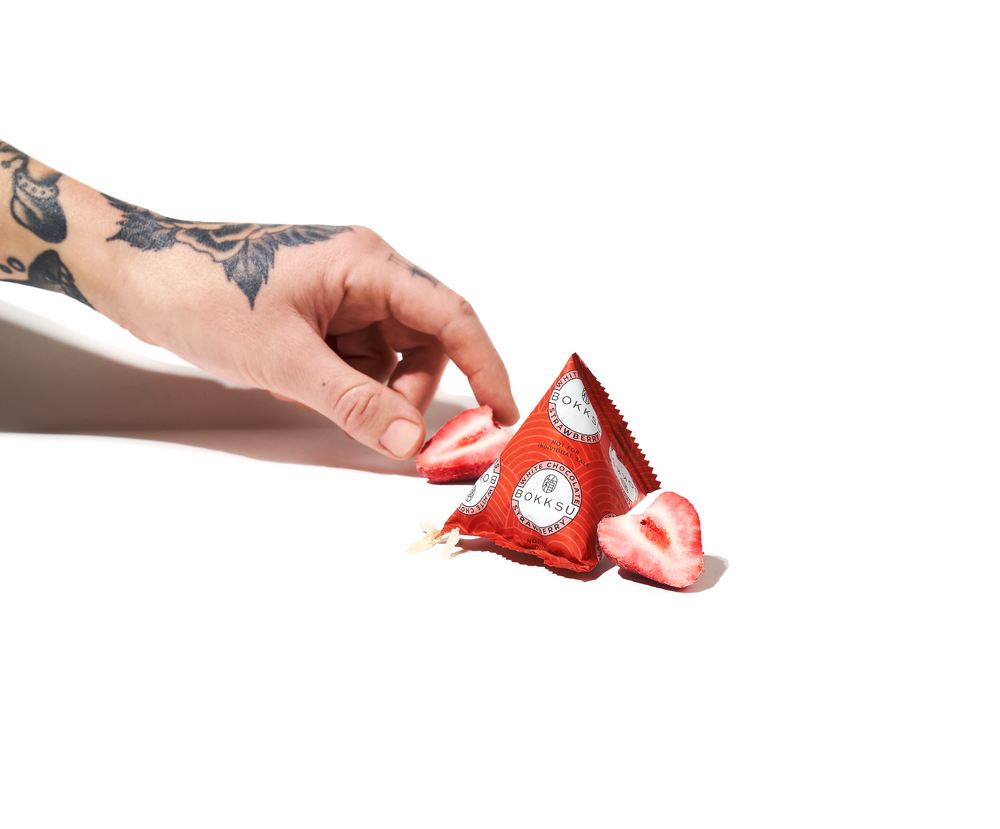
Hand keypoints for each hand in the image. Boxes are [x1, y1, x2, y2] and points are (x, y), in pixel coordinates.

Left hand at [105, 214, 518, 459]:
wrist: (138, 275)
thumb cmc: (204, 294)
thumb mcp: (285, 358)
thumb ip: (355, 402)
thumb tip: (411, 443)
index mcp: (368, 263)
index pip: (452, 316)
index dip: (486, 367)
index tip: (504, 415)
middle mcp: (366, 272)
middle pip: (426, 343)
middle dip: (409, 392)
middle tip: (386, 434)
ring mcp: (344, 293)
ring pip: (393, 356)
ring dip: (373, 390)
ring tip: (315, 393)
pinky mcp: (324, 312)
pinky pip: (361, 358)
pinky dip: (347, 383)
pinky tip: (302, 383)